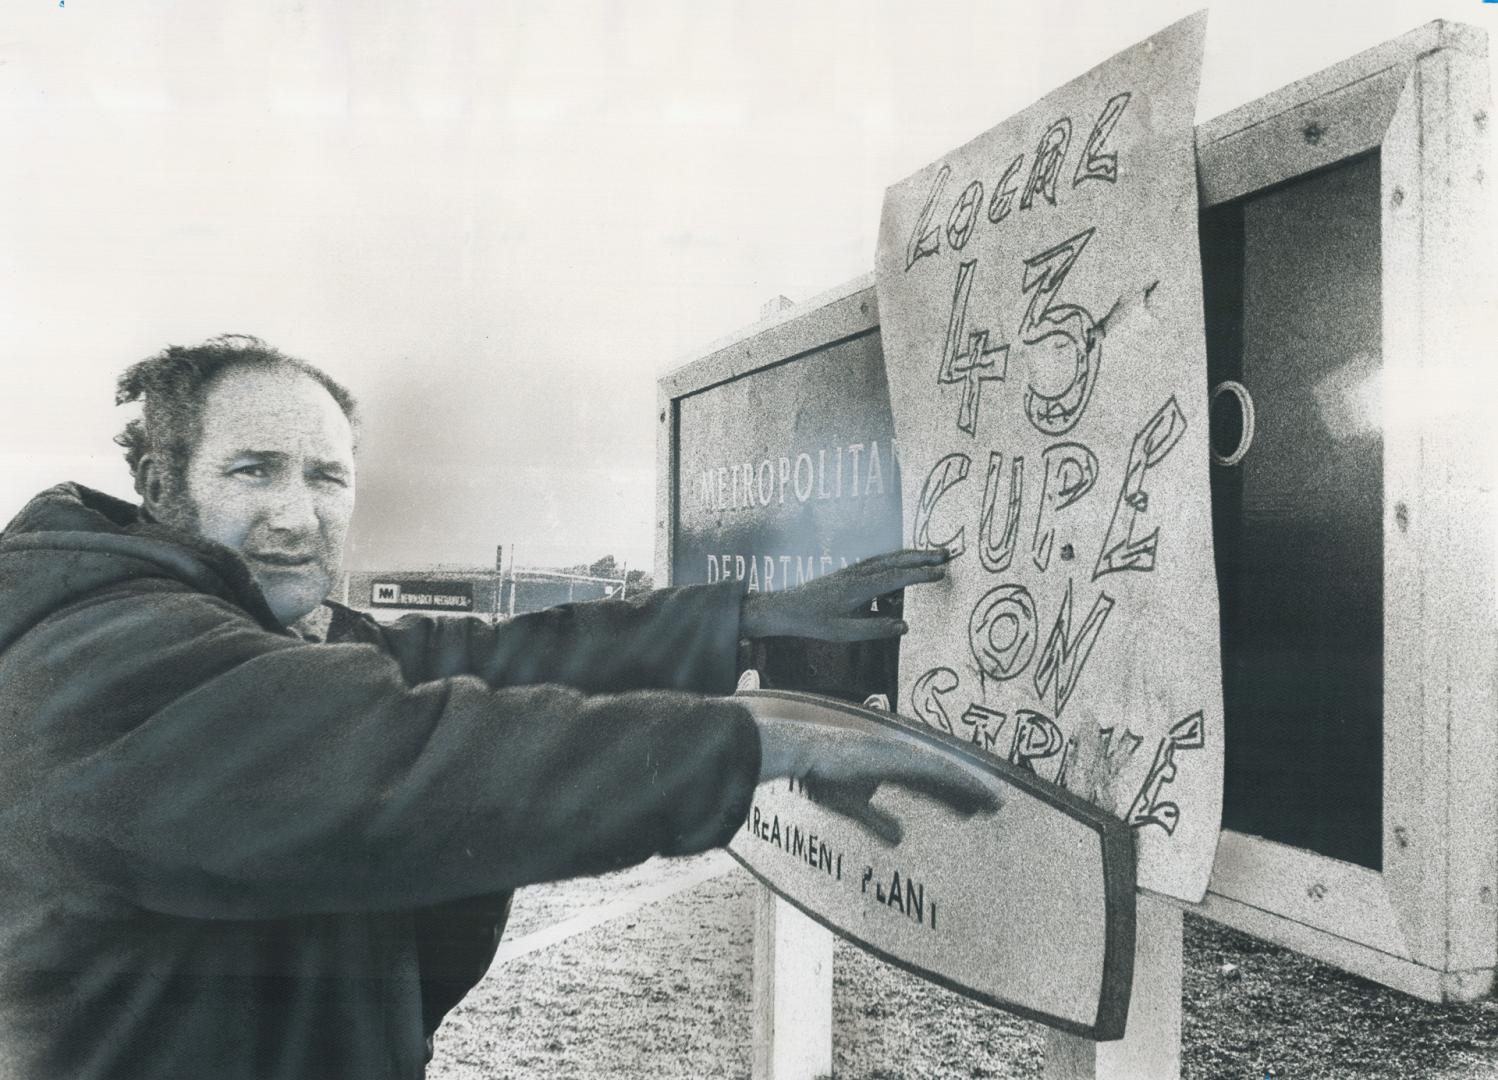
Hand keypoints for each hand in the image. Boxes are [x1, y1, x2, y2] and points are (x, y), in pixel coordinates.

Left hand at [739, 548, 952, 641]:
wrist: (787, 608)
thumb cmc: (814, 622)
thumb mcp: (844, 632)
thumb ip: (875, 629)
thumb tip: (904, 626)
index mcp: (859, 587)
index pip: (895, 577)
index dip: (919, 574)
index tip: (940, 572)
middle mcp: (859, 573)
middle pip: (896, 560)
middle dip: (922, 556)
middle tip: (946, 554)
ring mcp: (855, 570)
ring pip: (888, 557)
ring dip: (912, 554)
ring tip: (933, 555)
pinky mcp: (852, 572)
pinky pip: (880, 561)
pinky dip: (898, 558)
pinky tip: (905, 563)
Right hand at [755, 714, 998, 844]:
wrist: (802, 757)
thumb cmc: (820, 777)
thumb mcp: (853, 807)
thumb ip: (878, 822)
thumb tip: (900, 839)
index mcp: (889, 769)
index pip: (928, 785)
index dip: (951, 797)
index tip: (974, 811)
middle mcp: (899, 759)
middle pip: (942, 777)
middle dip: (968, 792)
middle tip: (995, 808)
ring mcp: (899, 754)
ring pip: (943, 771)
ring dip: (968, 785)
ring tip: (993, 802)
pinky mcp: (896, 756)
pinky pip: (930, 769)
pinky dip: (951, 779)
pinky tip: (971, 790)